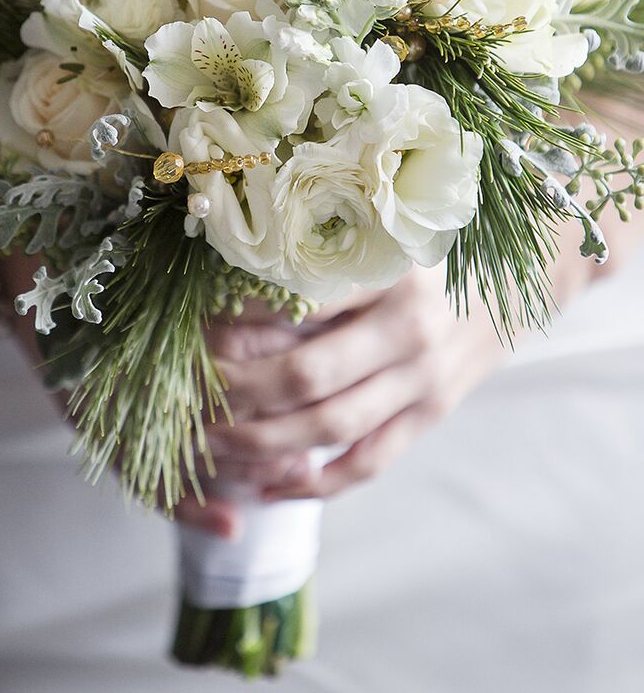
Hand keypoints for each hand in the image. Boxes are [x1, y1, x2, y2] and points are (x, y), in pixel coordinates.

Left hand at [202, 265, 504, 501]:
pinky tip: (272, 486)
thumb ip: (324, 252)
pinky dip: (317, 483)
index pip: (296, 303)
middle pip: (306, 374)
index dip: (238, 321)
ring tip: (215, 443)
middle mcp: (409, 328)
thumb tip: (233, 281)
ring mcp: (424, 379)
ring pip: (332, 427)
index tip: (196, 326)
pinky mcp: (432, 414)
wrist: (525, 274)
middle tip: (193, 392)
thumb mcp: (385, 231)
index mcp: (390, 270)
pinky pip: (369, 462)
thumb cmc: (437, 245)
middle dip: (239, 391)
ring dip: (264, 443)